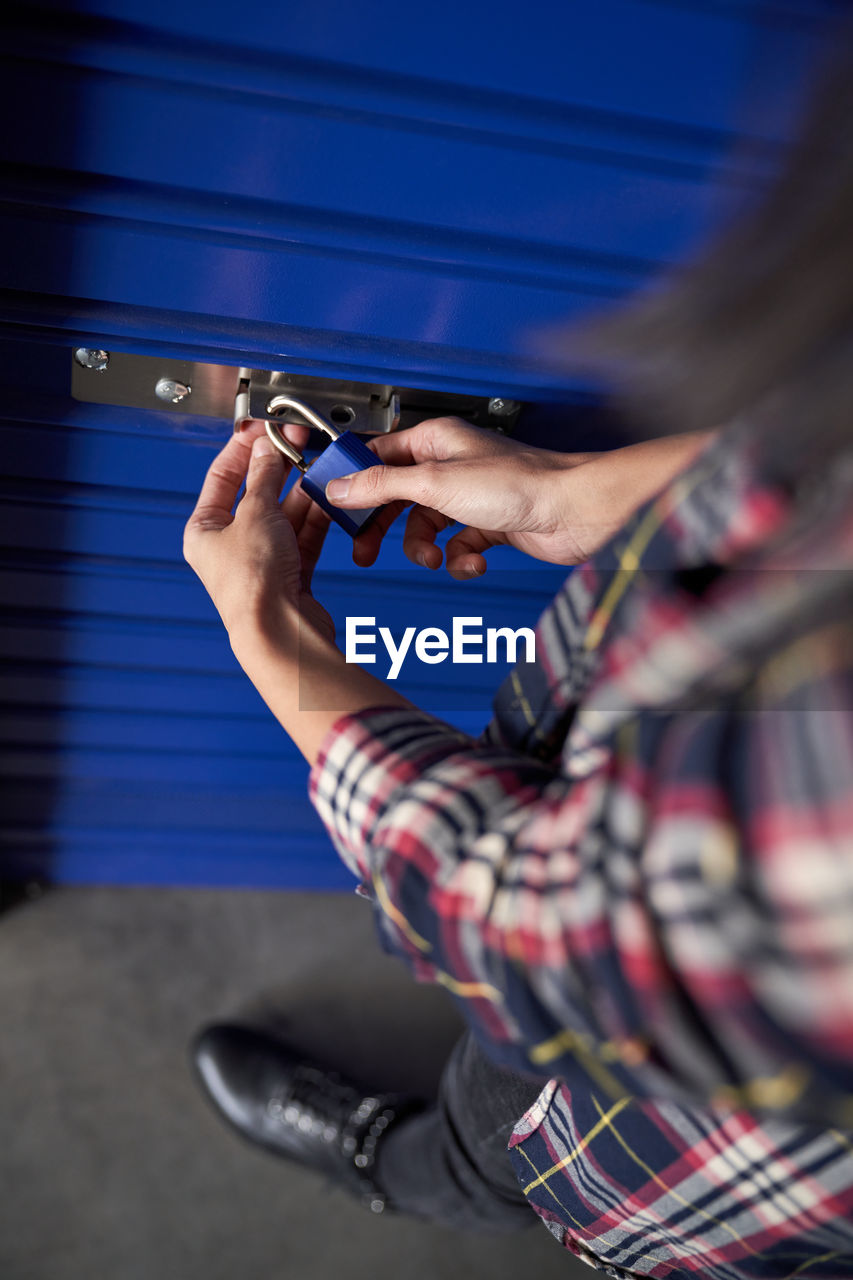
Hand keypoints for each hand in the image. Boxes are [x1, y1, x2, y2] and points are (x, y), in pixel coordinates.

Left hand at [183, 420, 333, 646]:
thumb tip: (265, 450)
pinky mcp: (290, 574)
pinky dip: (316, 517)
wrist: (281, 632)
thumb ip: (264, 477)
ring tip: (319, 468)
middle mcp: (229, 547)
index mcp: (203, 531)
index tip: (265, 428)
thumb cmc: (253, 585)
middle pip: (257, 494)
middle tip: (299, 441)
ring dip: (302, 492)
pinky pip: (303, 535)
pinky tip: (328, 498)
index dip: (244, 448)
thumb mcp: (256, 513)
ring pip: (284, 514)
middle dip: (280, 468)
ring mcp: (261, 561)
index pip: (221, 477)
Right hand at [328, 417, 598, 577]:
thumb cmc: (521, 483)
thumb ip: (382, 486)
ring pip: (424, 529)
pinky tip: (472, 560)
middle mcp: (449, 466)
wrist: (575, 512)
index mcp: (434, 442)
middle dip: (381, 527)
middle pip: (395, 497)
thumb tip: (341, 486)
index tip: (334, 505)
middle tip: (365, 550)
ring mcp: (469, 497)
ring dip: (425, 550)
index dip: (353, 481)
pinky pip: (456, 548)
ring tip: (435, 558)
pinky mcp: (488, 526)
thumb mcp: (435, 484)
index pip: (377, 457)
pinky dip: (460, 560)